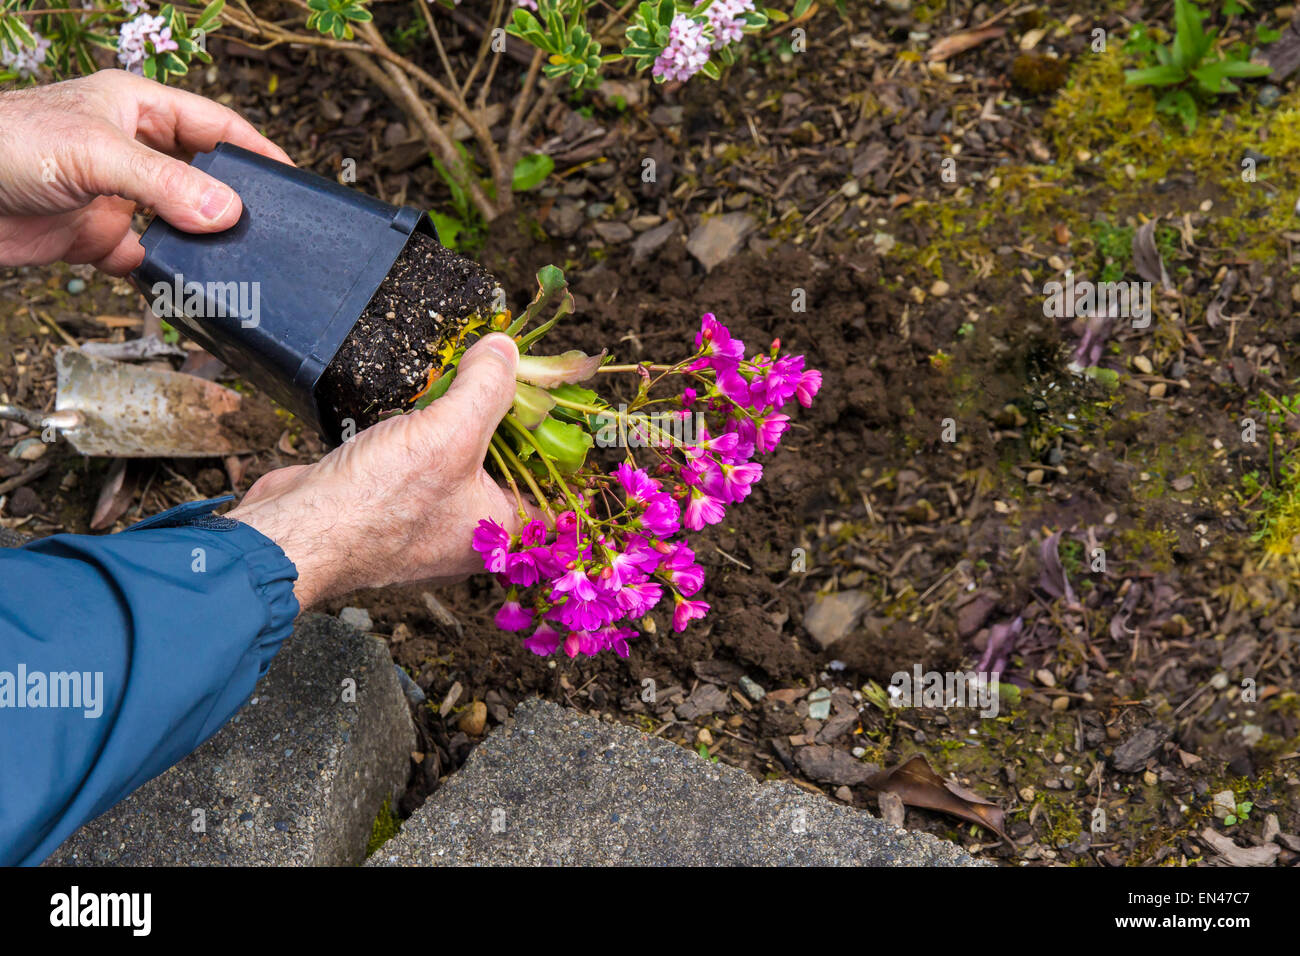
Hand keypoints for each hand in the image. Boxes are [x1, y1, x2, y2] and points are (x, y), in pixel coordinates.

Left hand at [0, 69, 290, 274]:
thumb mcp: (97, 154)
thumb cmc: (4, 144)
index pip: (213, 124)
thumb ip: (166, 182)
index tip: (290, 181)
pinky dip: (163, 273)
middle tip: (267, 228)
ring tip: (232, 261)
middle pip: (200, 175)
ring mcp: (114, 195)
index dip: (254, 150)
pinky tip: (178, 281)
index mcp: (134, 108)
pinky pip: (145, 259)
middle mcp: (128, 149)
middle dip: (231, 201)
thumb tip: (227, 212)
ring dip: (200, 242)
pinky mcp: (94, 237)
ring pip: (177, 221)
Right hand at [228, 334, 527, 608]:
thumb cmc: (378, 501)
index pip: (551, 493)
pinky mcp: (389, 508)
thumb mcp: (450, 433)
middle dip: (506, 427)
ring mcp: (427, 524)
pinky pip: (421, 468)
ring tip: (468, 383)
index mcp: (499, 531)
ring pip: (461, 467)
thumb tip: (506, 350)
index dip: (559, 450)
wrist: (296, 532)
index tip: (553, 406)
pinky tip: (419, 408)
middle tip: (509, 380)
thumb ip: (485, 389)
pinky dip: (423, 438)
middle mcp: (468, 533)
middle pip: (506, 473)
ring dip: (462, 429)